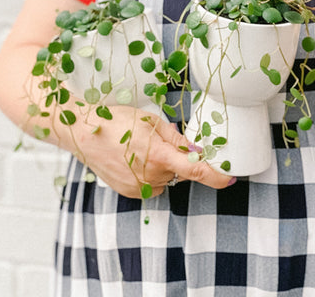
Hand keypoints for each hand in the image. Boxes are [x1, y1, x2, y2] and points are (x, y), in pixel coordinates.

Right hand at [72, 105, 234, 197]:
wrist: (85, 135)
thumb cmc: (117, 122)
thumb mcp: (152, 122)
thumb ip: (177, 140)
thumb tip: (196, 151)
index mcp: (159, 156)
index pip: (196, 171)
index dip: (216, 176)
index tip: (230, 178)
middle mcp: (151, 176)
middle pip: (179, 170)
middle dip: (175, 158)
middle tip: (155, 141)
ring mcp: (139, 188)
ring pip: (165, 177)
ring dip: (161, 166)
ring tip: (139, 149)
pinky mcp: (130, 193)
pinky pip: (152, 184)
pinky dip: (149, 173)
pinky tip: (132, 159)